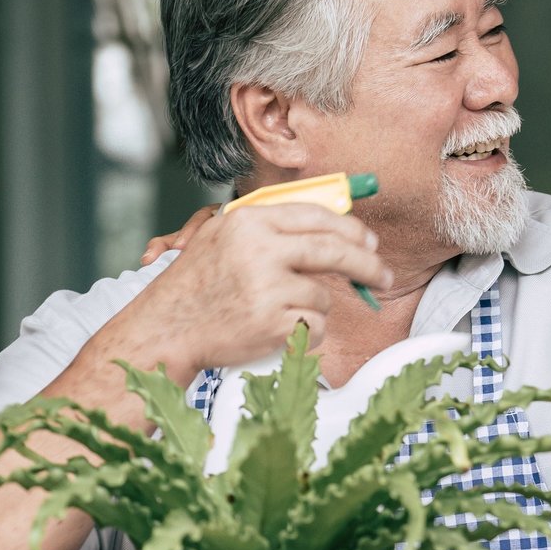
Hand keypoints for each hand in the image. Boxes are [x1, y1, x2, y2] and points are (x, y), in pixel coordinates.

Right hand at [102, 202, 390, 377]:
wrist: (166, 329)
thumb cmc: (196, 285)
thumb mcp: (223, 237)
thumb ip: (270, 227)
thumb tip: (331, 225)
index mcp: (250, 222)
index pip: (317, 217)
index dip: (351, 229)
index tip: (369, 243)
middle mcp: (260, 250)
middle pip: (335, 250)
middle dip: (367, 265)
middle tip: (384, 277)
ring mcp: (267, 288)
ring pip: (323, 295)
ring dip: (313, 307)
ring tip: (277, 313)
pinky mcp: (273, 324)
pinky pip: (315, 326)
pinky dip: (306, 333)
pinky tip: (275, 331)